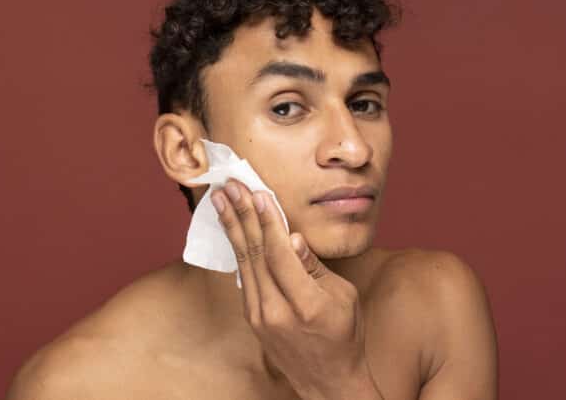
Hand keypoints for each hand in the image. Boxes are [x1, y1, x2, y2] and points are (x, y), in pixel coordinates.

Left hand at [210, 179, 382, 399]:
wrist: (327, 381)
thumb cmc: (344, 335)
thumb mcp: (343, 297)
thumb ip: (315, 267)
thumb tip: (293, 238)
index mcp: (306, 304)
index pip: (279, 254)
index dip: (268, 221)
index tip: (258, 193)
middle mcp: (277, 312)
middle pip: (255, 254)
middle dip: (242, 215)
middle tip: (230, 185)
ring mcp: (260, 317)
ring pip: (243, 263)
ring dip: (232, 227)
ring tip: (220, 199)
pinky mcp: (252, 319)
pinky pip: (244, 276)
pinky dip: (237, 248)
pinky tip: (230, 227)